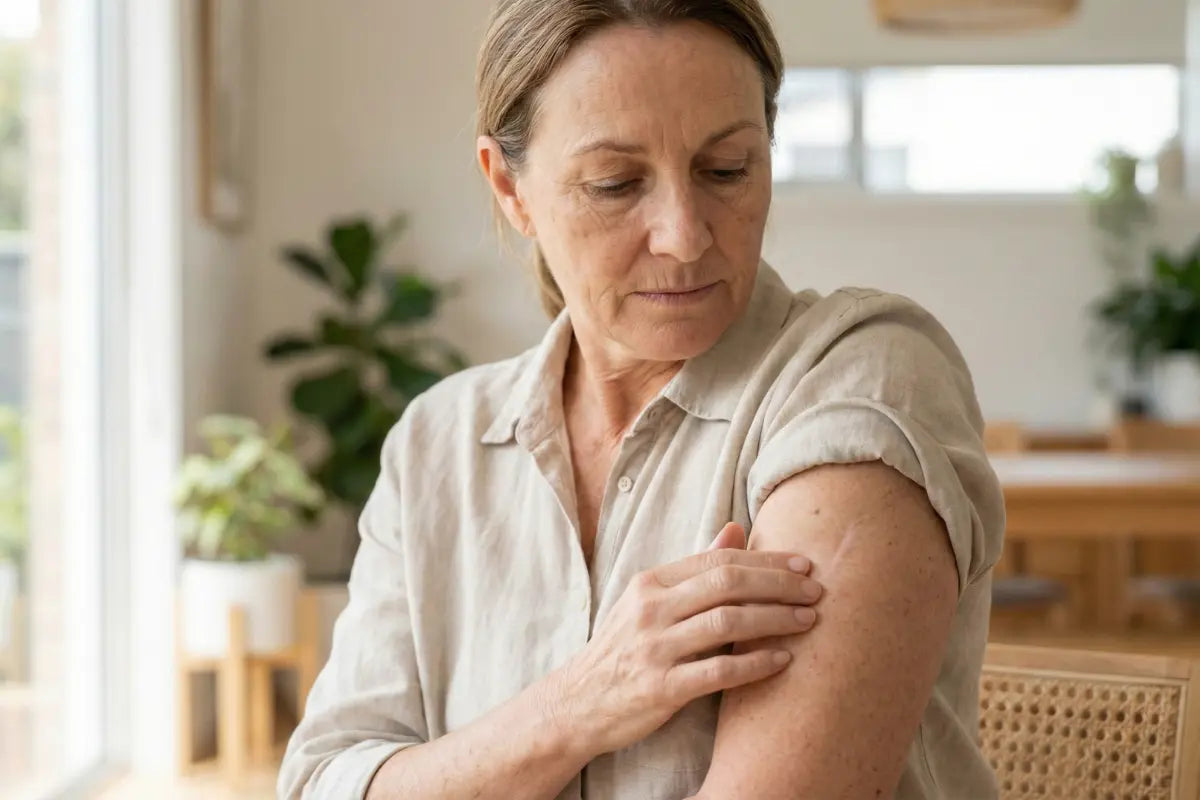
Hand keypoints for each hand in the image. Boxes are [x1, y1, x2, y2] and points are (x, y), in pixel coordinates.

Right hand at [548, 522, 821, 757]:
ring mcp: (655, 648)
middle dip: (779, 584)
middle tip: (816, 590)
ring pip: (728, 623)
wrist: (579, 703)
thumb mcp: (648, 601)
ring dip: (776, 619)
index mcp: (651, 582)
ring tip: (808, 620)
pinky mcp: (662, 688)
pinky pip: (719, 671)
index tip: (803, 564)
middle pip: (728, 584)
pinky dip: (756, 664)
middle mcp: (651, 609)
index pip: (718, 559)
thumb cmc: (624, 649)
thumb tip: (736, 529)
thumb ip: (694, 568)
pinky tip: (783, 660)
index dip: (766, 560)